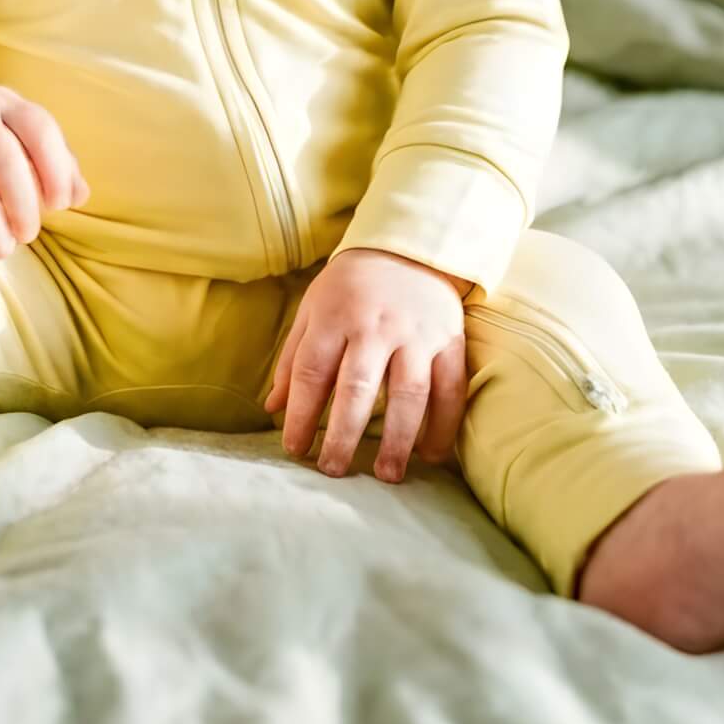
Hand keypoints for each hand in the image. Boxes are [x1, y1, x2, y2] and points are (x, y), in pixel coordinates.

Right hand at [0, 85, 89, 260]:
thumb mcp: (14, 132)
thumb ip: (52, 160)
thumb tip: (79, 196)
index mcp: (2, 103)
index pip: (38, 128)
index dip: (55, 169)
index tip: (59, 205)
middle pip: (3, 159)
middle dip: (22, 204)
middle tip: (28, 235)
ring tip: (1, 249)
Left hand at [264, 248, 471, 481]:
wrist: (407, 248)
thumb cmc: (350, 286)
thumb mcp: (313, 310)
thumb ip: (294, 359)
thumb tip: (272, 408)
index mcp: (334, 316)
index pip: (312, 373)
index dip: (301, 415)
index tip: (295, 449)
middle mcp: (375, 326)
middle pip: (358, 388)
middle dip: (344, 435)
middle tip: (333, 471)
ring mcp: (416, 334)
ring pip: (408, 393)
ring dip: (397, 439)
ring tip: (387, 475)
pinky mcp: (449, 340)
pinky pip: (450, 388)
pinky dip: (443, 425)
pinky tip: (430, 454)